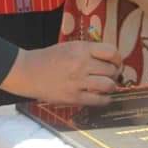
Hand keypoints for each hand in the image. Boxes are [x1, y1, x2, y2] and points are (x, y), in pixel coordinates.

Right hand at [0, 41, 122, 105]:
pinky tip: (103, 97)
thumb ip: (89, 51)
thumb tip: (110, 60)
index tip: (117, 63)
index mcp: (81, 49)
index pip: (111, 51)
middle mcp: (82, 64)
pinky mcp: (74, 97)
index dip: (118, 59)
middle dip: (114, 73)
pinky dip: (105, 99)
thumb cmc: (49, 58)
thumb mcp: (70, 47)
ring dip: (111, 86)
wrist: (29, 72)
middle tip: (111, 76)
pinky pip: (98, 100)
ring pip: (108, 85)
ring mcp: (78, 82)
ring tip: (107, 86)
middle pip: (112, 70)